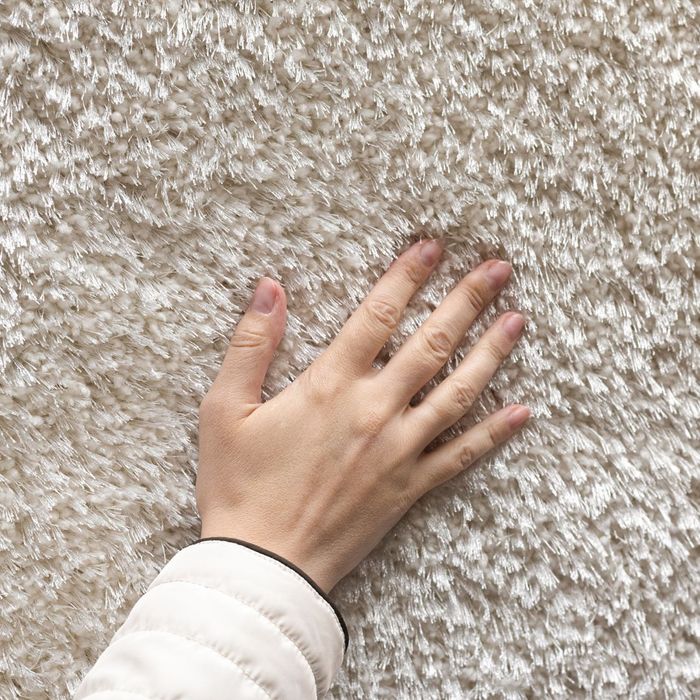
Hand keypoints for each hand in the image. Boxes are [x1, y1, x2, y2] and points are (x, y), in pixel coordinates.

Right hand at [195, 239, 530, 592]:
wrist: (265, 565)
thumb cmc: (239, 487)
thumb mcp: (223, 410)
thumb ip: (250, 345)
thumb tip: (269, 289)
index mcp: (330, 385)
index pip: (378, 314)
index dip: (407, 275)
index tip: (433, 246)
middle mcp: (374, 409)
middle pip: (432, 343)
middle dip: (467, 299)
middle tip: (498, 268)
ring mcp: (400, 449)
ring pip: (458, 391)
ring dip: (492, 353)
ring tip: (518, 320)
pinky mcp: (410, 487)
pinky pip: (462, 454)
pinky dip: (495, 432)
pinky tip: (523, 411)